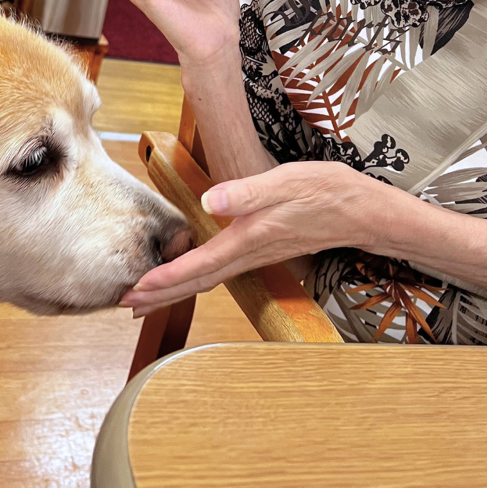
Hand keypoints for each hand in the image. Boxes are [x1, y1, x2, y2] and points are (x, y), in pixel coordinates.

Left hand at [121, 162, 395, 315]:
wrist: (361, 212)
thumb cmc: (326, 193)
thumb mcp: (287, 182)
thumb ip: (248, 193)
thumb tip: (210, 200)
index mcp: (247, 238)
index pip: (198, 265)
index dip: (165, 279)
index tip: (135, 290)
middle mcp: (248, 254)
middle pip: (197, 282)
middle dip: (160, 296)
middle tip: (125, 305)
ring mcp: (254, 255)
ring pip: (207, 280)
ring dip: (175, 292)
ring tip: (147, 300)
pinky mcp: (260, 250)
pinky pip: (219, 272)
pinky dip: (196, 279)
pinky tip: (188, 278)